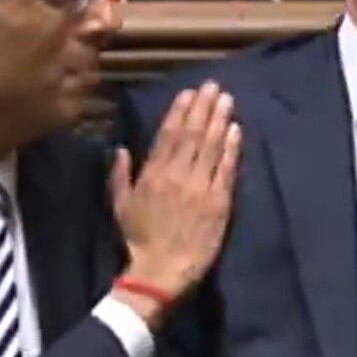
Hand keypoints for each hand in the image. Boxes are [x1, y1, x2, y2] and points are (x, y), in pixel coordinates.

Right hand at [112, 82, 240, 301]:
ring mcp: (199, 188)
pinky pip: (225, 170)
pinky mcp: (218, 203)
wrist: (161, 271)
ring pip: (211, 147)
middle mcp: (177, 176)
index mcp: (152, 174)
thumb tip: (120, 149)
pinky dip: (231, 149)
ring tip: (226, 100)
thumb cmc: (139, 239)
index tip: (189, 92)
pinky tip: (236, 130)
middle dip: (203, 108)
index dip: (180, 111)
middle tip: (213, 86)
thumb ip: (120, 175)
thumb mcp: (120, 206)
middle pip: (193, 134)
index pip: (168, 135)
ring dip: (219, 120)